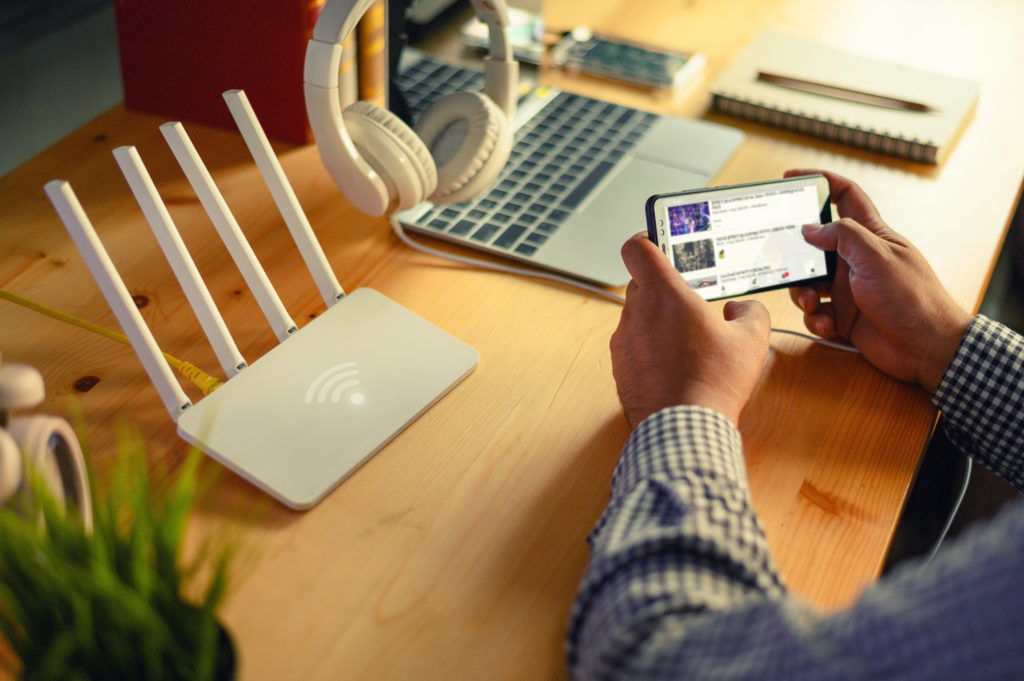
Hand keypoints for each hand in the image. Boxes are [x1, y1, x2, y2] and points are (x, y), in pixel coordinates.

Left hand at [610, 233, 770, 427]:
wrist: (684, 429)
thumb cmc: (714, 382)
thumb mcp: (751, 340)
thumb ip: (750, 312)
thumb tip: (740, 309)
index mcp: (663, 295)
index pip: (636, 247)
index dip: (646, 239)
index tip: (659, 243)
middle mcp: (635, 314)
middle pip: (641, 283)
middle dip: (663, 288)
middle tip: (689, 302)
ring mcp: (622, 342)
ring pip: (637, 317)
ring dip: (657, 322)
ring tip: (687, 342)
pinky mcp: (619, 368)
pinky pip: (632, 346)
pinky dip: (649, 349)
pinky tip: (674, 366)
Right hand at [785, 169, 972, 391]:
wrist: (926, 348)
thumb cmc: (911, 297)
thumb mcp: (876, 257)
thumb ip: (842, 235)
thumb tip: (810, 229)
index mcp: (870, 236)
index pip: (844, 196)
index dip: (820, 182)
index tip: (791, 179)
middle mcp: (856, 259)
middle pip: (814, 245)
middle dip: (796, 255)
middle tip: (782, 261)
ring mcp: (849, 288)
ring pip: (808, 282)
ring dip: (802, 294)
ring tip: (812, 304)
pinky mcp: (843, 316)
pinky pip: (816, 313)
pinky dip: (816, 319)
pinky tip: (827, 325)